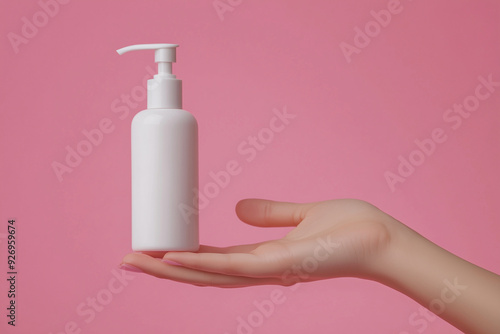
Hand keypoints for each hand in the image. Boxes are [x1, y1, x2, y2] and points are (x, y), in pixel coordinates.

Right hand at [121, 198, 397, 286]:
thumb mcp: (300, 215)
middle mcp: (259, 270)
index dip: (181, 258)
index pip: (212, 261)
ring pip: (209, 274)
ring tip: (136, 261)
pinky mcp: (280, 266)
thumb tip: (238, 209)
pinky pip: (232, 268)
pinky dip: (200, 264)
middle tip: (127, 259)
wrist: (383, 241)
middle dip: (163, 269)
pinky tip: (173, 258)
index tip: (152, 249)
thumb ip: (270, 215)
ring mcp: (267, 271)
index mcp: (262, 259)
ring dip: (171, 269)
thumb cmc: (349, 230)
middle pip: (202, 272)